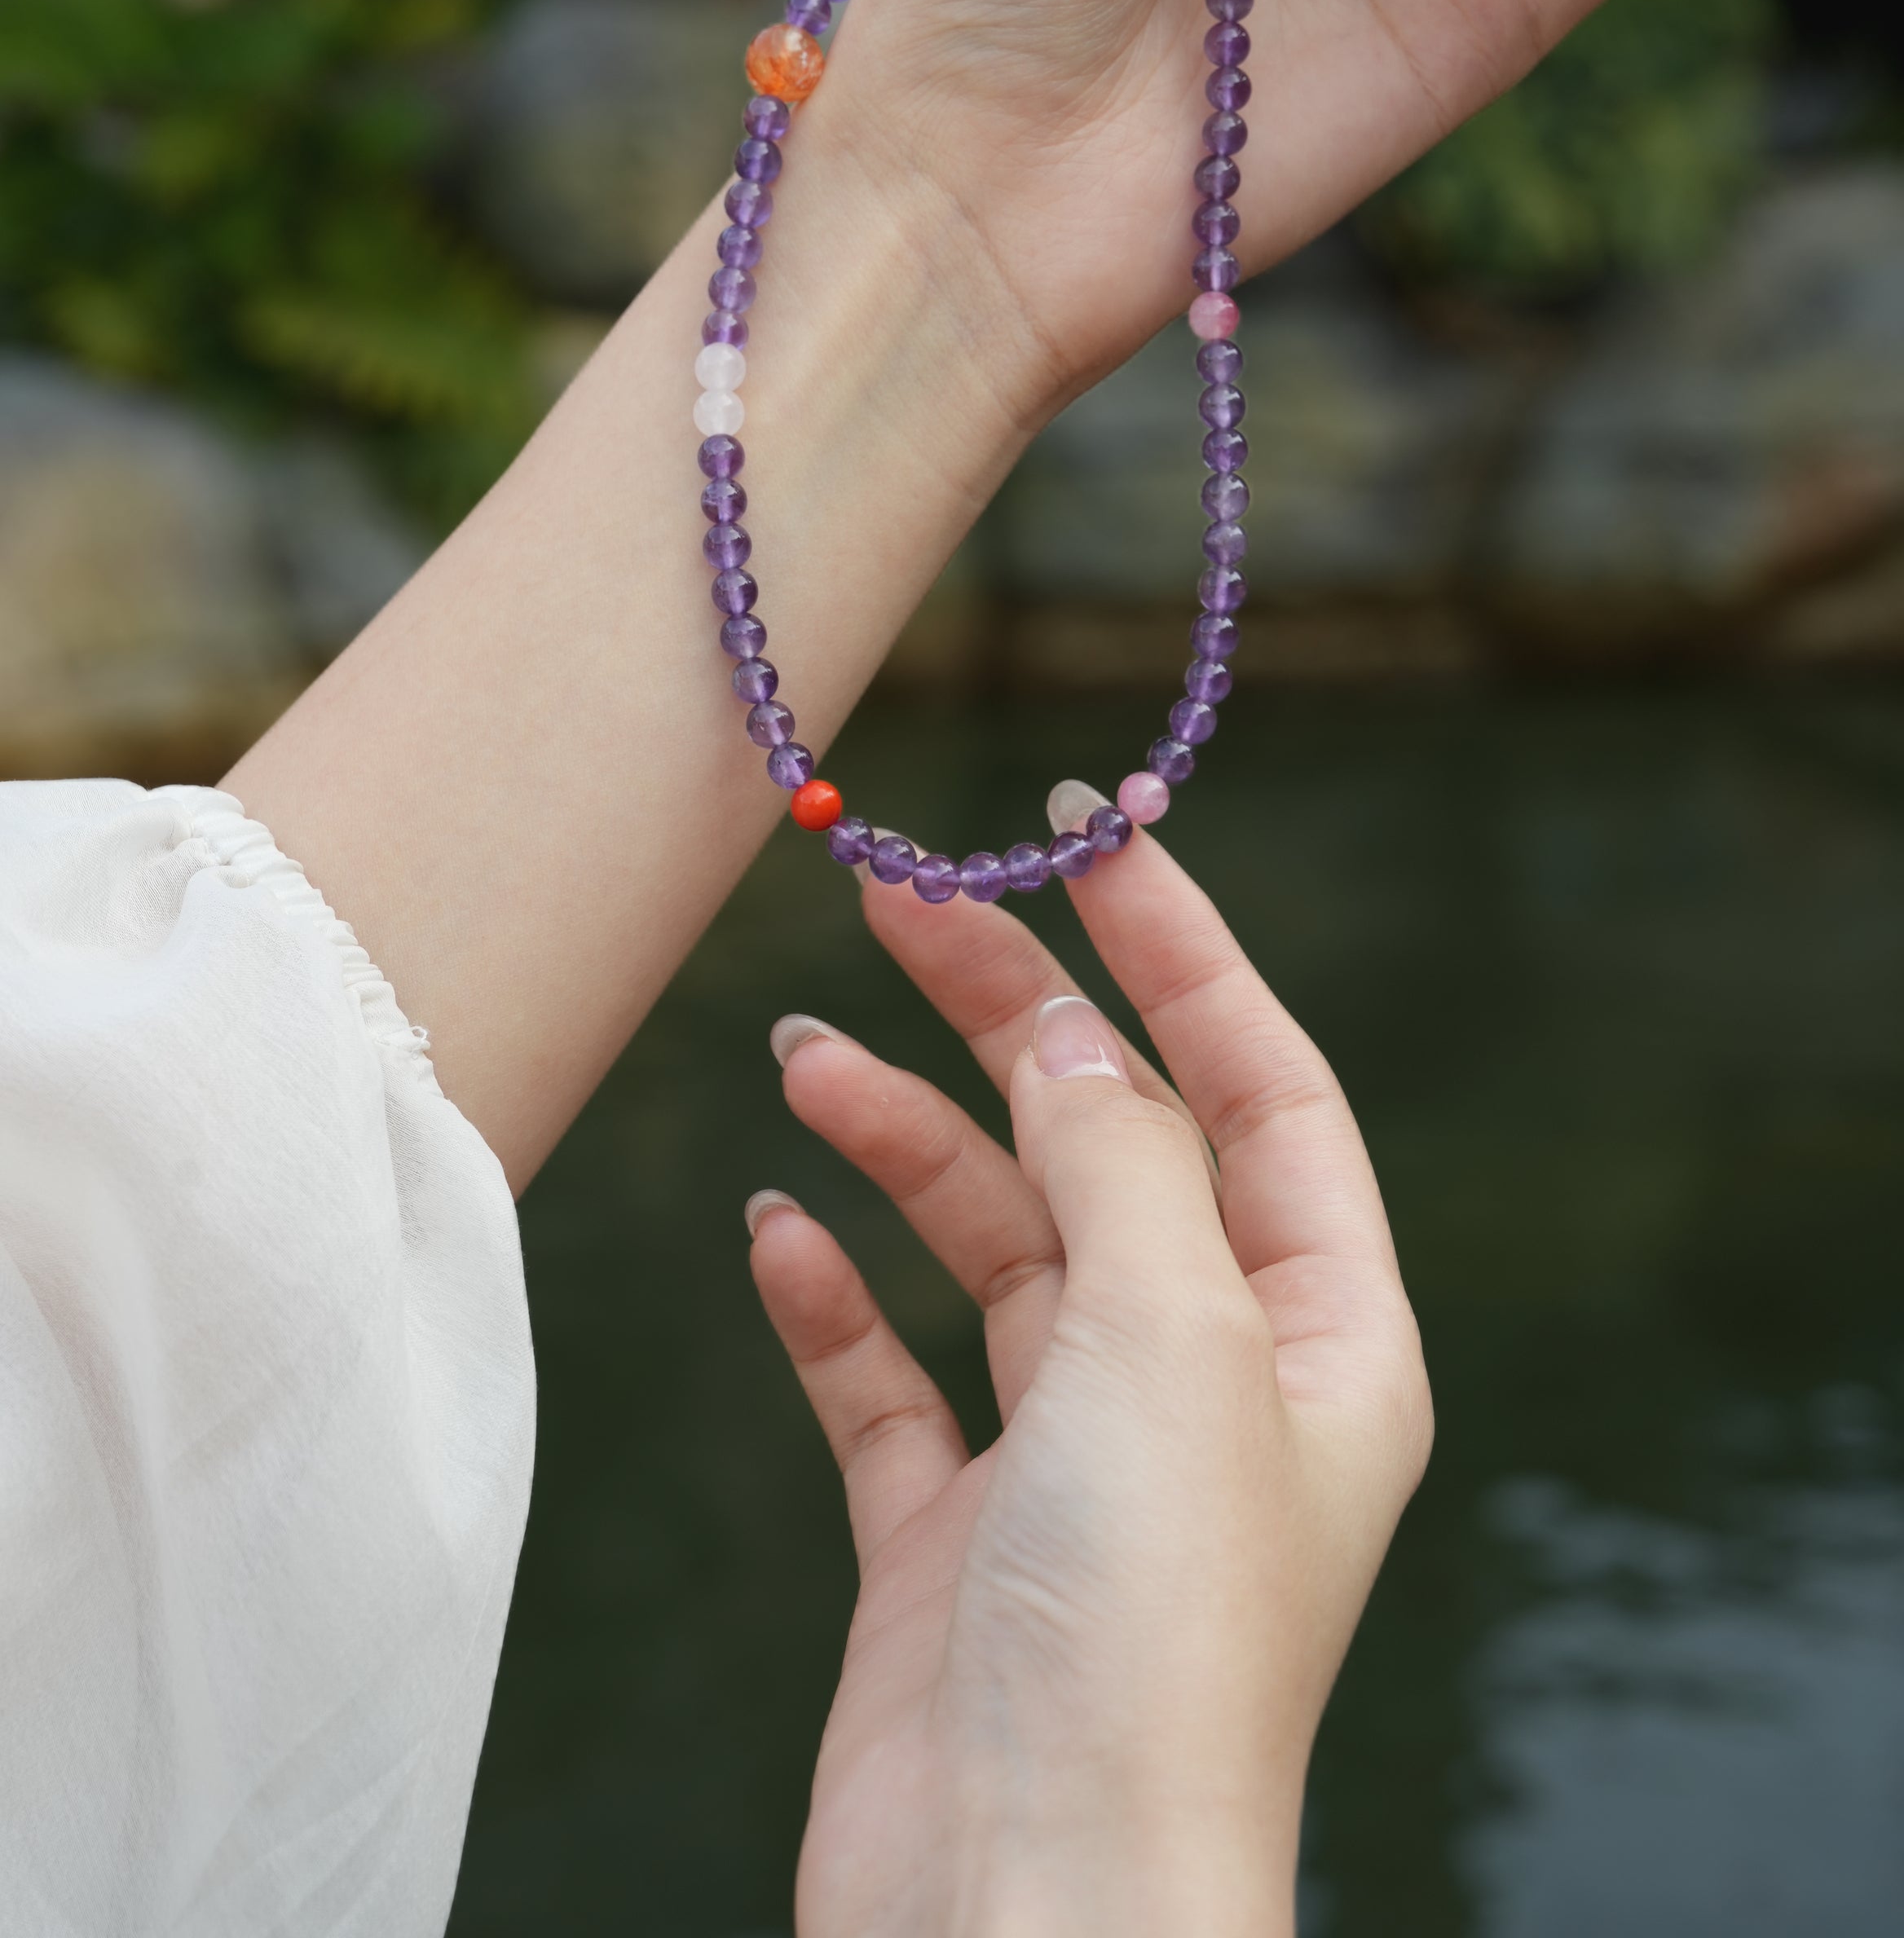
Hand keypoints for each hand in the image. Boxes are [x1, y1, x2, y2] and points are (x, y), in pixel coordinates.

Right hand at [748, 829, 1429, 1936]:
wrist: (1023, 1912)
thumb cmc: (1147, 1632)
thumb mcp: (1171, 1337)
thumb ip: (1121, 1158)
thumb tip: (1073, 1036)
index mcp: (1321, 1339)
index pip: (1260, 1089)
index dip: (1177, 952)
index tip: (1078, 838)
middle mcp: (1206, 1389)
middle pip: (1107, 1146)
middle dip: (1009, 1022)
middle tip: (896, 902)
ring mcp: (1070, 1467)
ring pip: (988, 1245)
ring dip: (901, 1141)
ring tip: (805, 1055)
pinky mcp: (946, 1545)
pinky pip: (887, 1378)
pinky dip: (832, 1294)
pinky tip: (777, 1228)